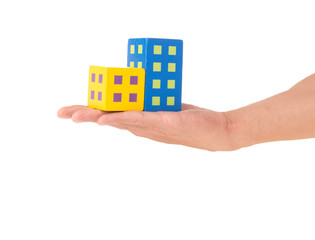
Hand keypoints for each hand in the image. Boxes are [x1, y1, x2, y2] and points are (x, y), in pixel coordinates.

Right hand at [57, 104, 234, 150]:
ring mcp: (151, 126)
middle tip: (61, 114)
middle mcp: (142, 126)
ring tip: (75, 116)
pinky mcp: (164, 122)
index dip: (89, 112)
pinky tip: (106, 119)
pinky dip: (121, 118)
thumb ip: (149, 106)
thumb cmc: (190, 121)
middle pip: (108, 118)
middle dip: (84, 115)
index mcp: (140, 121)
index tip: (70, 110)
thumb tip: (137, 98)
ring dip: (96, 117)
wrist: (215, 132)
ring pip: (119, 119)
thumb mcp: (164, 109)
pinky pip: (139, 119)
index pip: (110, 114)